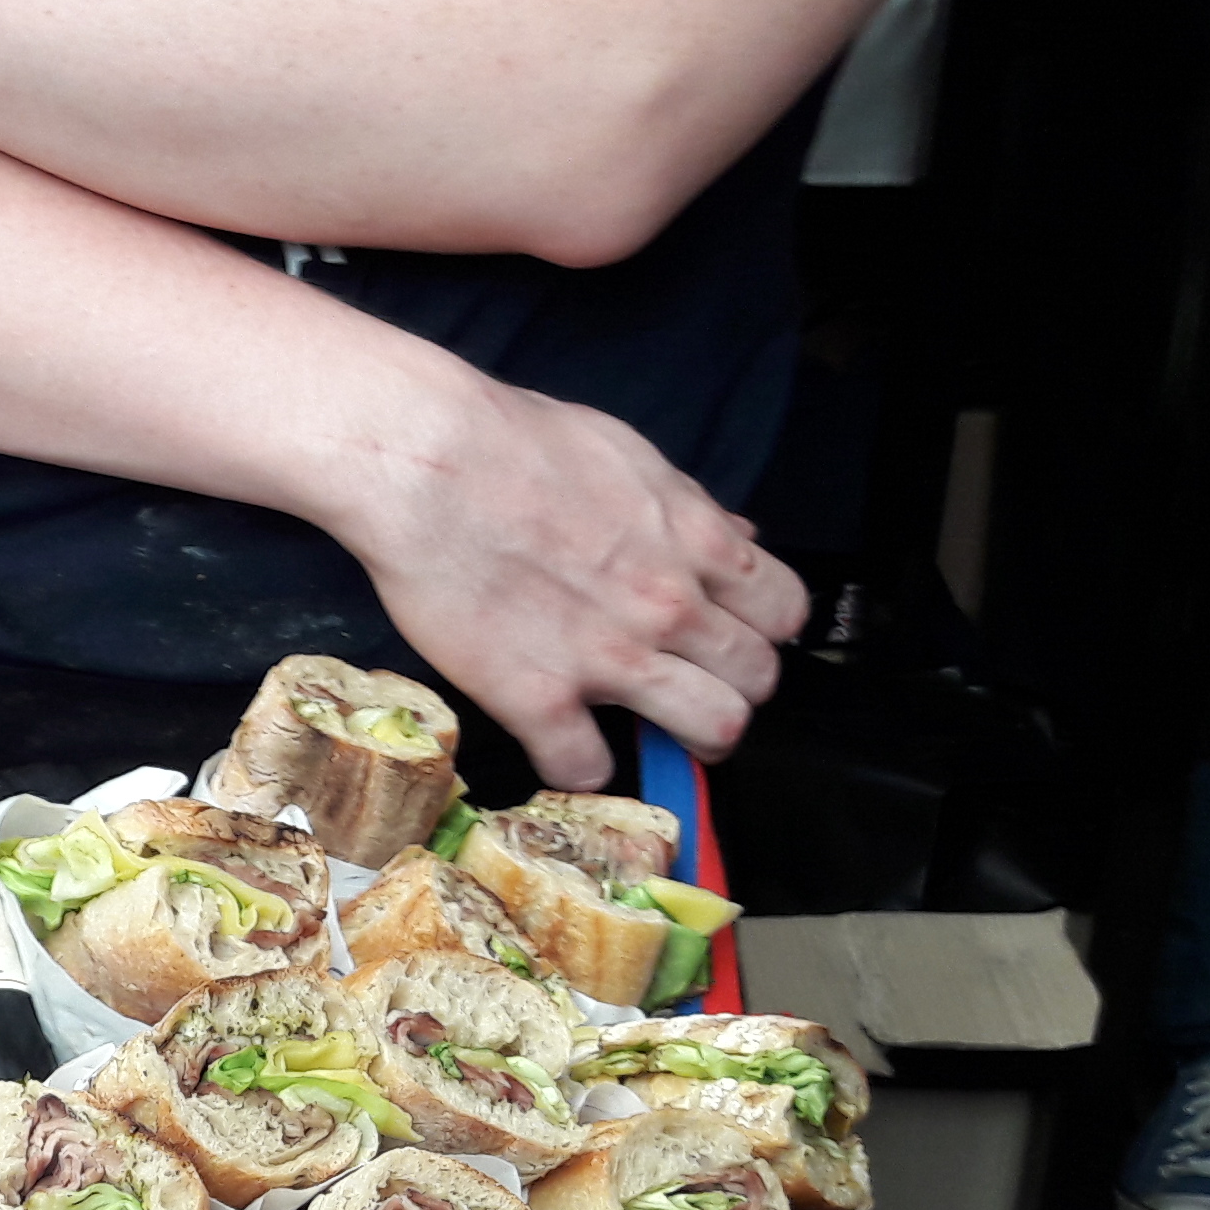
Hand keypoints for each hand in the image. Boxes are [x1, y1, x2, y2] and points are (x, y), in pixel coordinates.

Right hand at [334, 383, 806, 788]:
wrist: (424, 464)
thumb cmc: (515, 441)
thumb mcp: (628, 455)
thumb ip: (687, 508)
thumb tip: (736, 537)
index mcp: (695, 543)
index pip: (785, 612)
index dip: (764, 631)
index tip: (732, 635)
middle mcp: (669, 607)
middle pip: (758, 681)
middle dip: (736, 690)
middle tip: (695, 688)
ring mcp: (609, 658)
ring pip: (712, 730)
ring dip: (690, 739)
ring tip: (657, 731)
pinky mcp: (537, 696)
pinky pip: (588, 768)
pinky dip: (580, 765)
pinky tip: (561, 741)